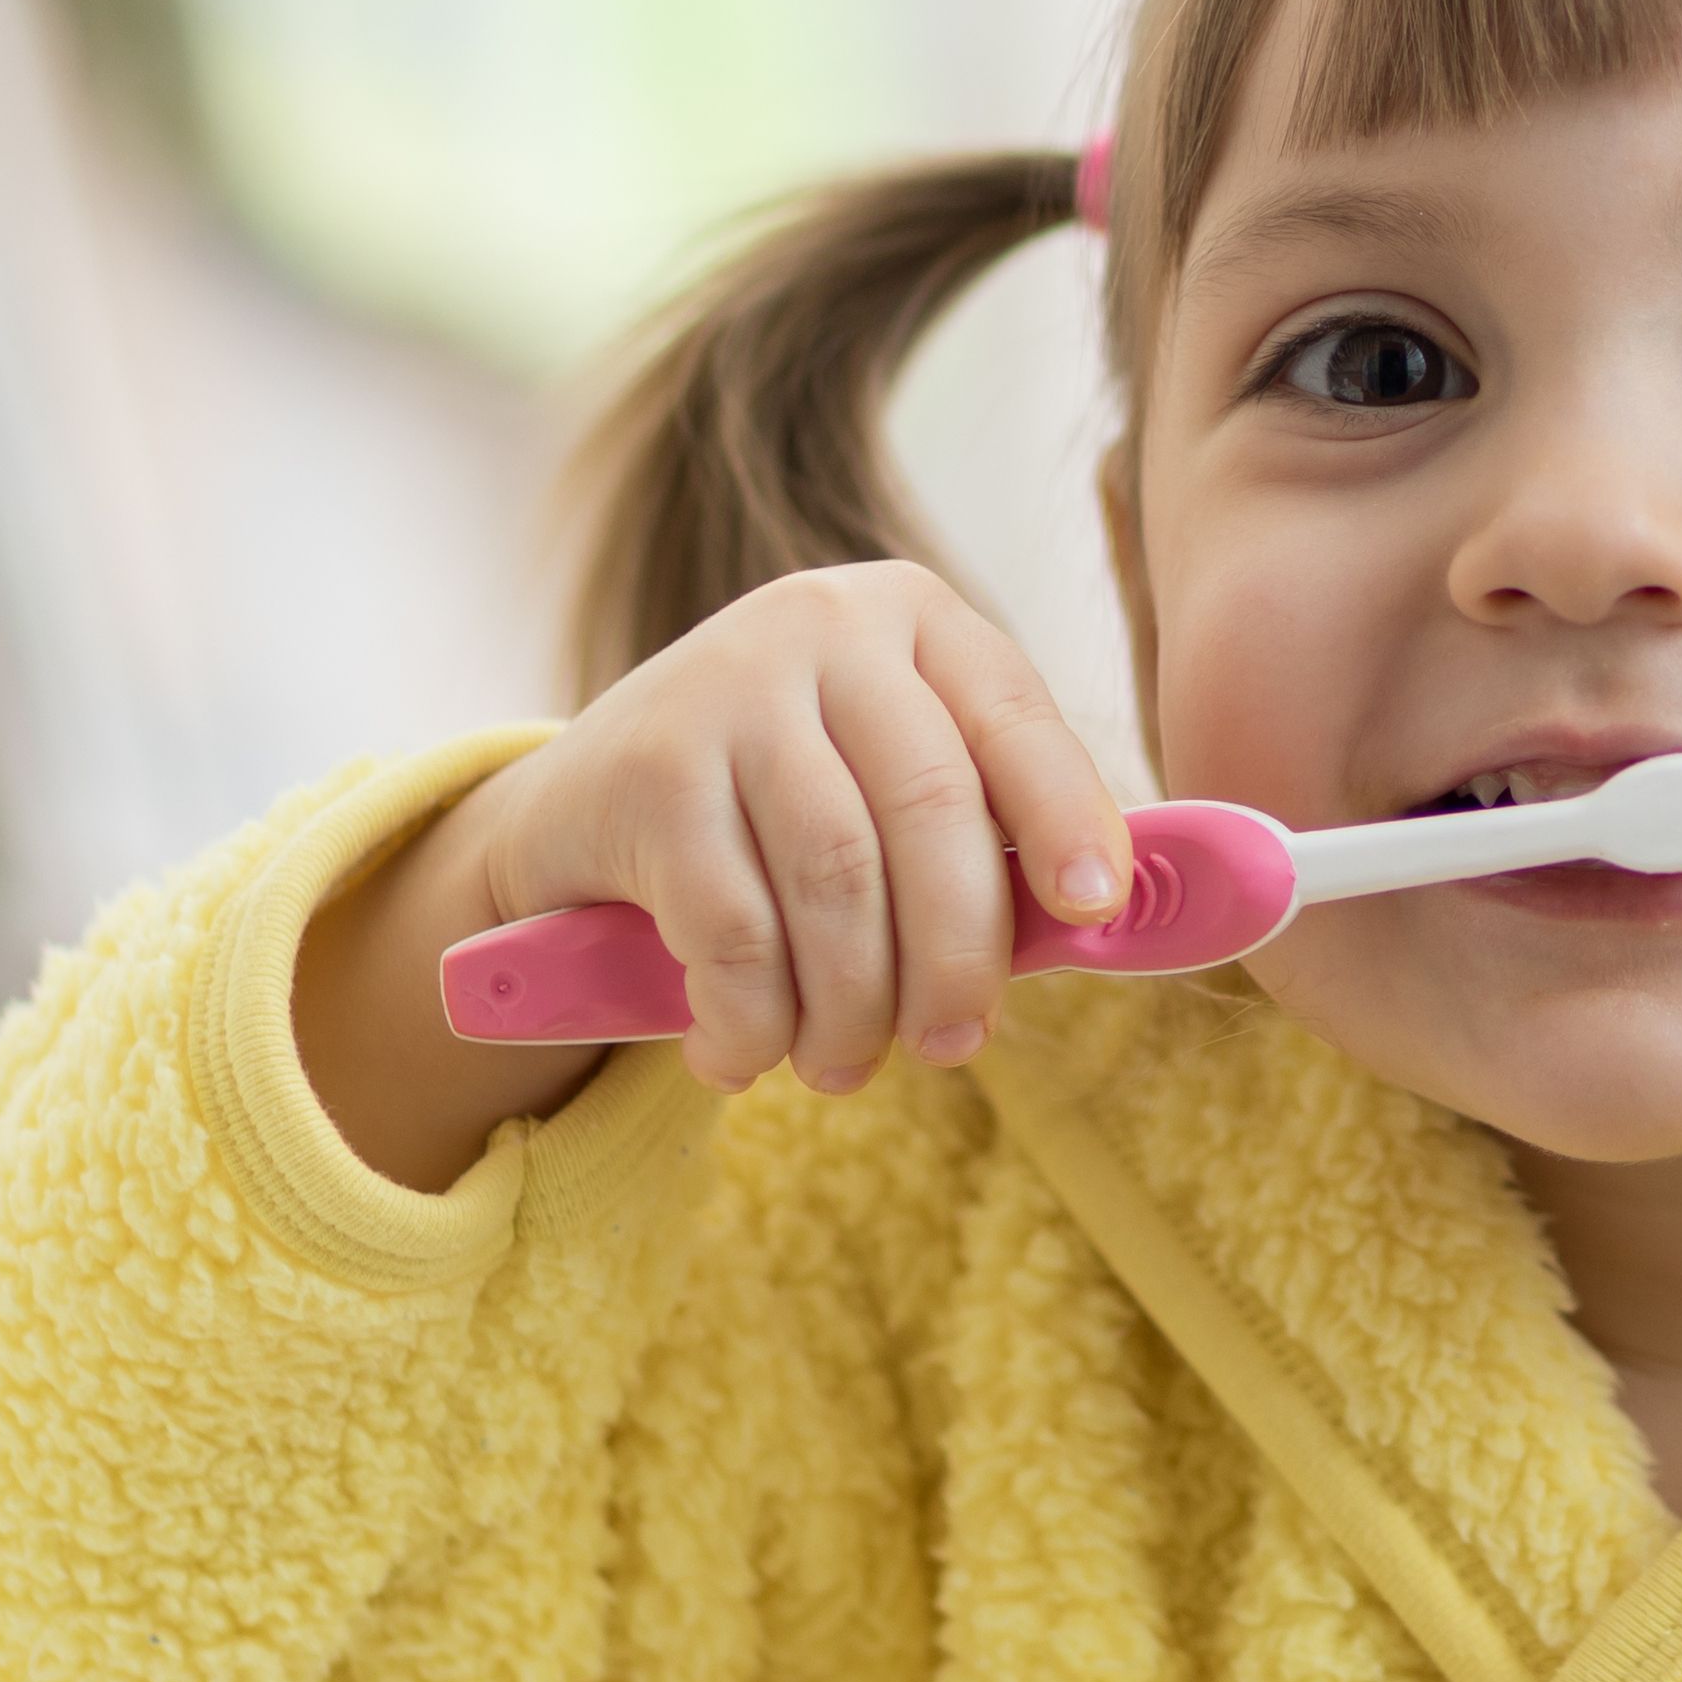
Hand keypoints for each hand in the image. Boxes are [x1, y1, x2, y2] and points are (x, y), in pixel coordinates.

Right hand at [294, 565, 1132, 1190]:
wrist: (575, 809)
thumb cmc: (780, 814)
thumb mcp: (887, 788)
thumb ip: (989, 837)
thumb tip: (1107, 928)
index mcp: (912, 618)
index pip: (1015, 717)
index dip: (1064, 818)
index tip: (1093, 913)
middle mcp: (821, 627)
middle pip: (932, 807)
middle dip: (957, 952)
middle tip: (954, 1046)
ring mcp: (724, 689)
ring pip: (837, 877)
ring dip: (853, 1003)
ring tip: (844, 1064)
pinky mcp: (646, 773)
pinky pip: (734, 930)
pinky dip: (753, 1018)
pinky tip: (744, 1055)